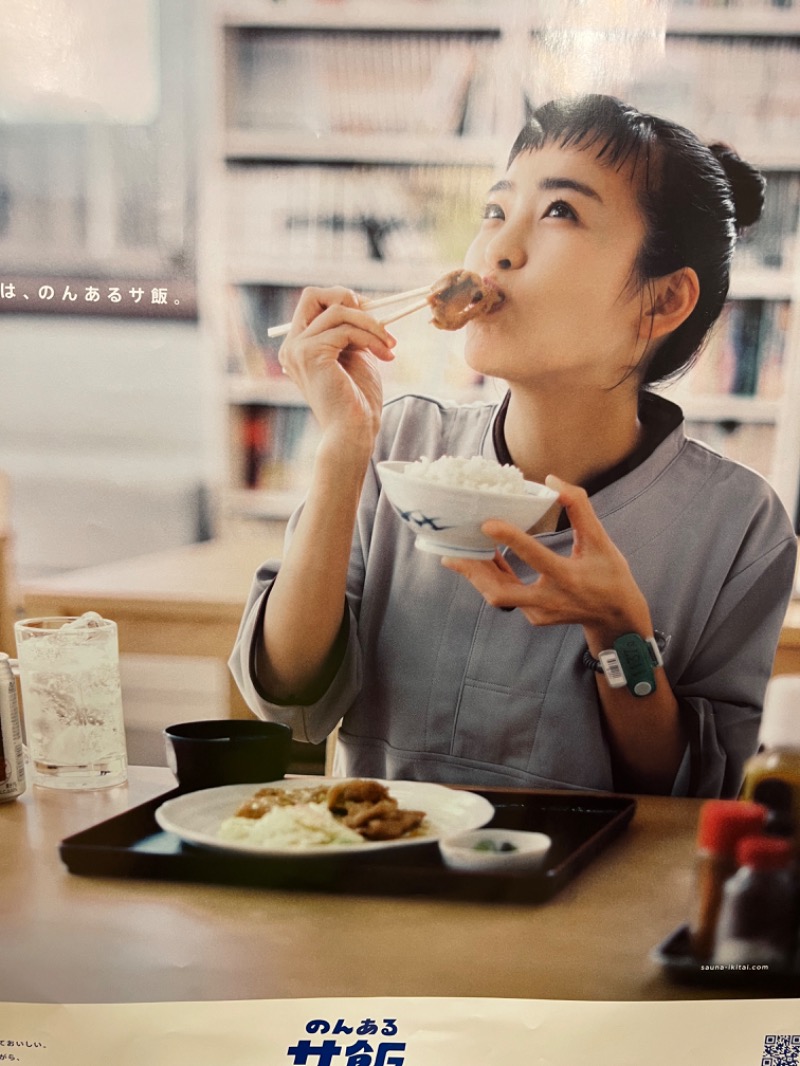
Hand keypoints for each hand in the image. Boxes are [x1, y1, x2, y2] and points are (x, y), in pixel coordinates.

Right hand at [279, 286, 396, 455]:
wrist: (353, 432)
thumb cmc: (357, 401)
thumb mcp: (355, 355)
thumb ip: (351, 331)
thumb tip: (362, 303)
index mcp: (299, 346)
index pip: (312, 301)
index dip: (342, 299)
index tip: (370, 314)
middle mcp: (292, 346)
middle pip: (313, 294)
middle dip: (348, 298)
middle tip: (375, 318)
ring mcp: (298, 349)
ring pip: (338, 311)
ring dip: (371, 325)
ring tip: (390, 345)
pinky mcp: (310, 354)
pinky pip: (346, 330)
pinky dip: (371, 338)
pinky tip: (386, 355)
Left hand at [441, 475, 651, 652]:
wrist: (615, 617)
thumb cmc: (609, 574)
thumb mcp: (601, 540)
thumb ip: (580, 508)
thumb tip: (552, 480)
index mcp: (569, 577)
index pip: (536, 557)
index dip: (511, 540)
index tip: (487, 523)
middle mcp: (551, 599)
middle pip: (502, 592)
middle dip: (474, 572)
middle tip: (452, 552)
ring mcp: (539, 613)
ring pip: (498, 596)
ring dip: (477, 574)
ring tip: (456, 553)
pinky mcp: (533, 617)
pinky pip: (505, 597)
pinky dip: (491, 578)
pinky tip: (481, 559)